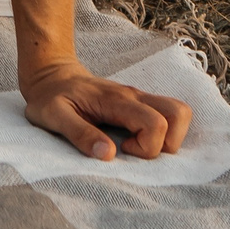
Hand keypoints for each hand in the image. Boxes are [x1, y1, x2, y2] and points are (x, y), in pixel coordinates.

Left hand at [19, 59, 193, 160]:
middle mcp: (135, 96)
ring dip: (170, 137)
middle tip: (134, 149)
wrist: (50, 74)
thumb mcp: (54, 116)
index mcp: (117, 100)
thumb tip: (108, 154)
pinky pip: (168, 115)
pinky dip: (164, 133)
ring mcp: (140, 98)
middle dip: (168, 143)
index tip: (121, 149)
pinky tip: (137, 140)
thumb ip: (80, 133)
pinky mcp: (139, 104)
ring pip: (179, 112)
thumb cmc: (50, 97)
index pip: (156, 123)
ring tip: (137, 145)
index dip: (146, 147)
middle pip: (180, 113)